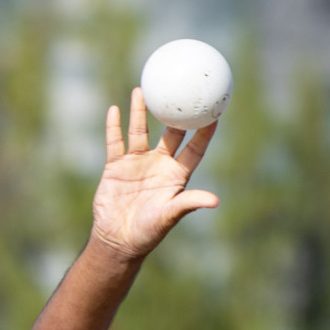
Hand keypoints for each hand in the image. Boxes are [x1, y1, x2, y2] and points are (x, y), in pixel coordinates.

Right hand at [90, 88, 218, 259]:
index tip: (214, 112)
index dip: (205, 132)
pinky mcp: (116, 166)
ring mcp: (137, 163)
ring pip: (140, 130)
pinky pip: (115, 141)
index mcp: (176, 175)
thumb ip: (189, 203)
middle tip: (181, 89)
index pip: (194, 149)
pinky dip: (114, 126)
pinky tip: (115, 109)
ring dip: (141, 111)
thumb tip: (215, 201)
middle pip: (170, 133)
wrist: (117, 240)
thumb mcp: (170, 216)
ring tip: (143, 90)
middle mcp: (159, 165)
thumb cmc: (148, 232)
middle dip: (176, 112)